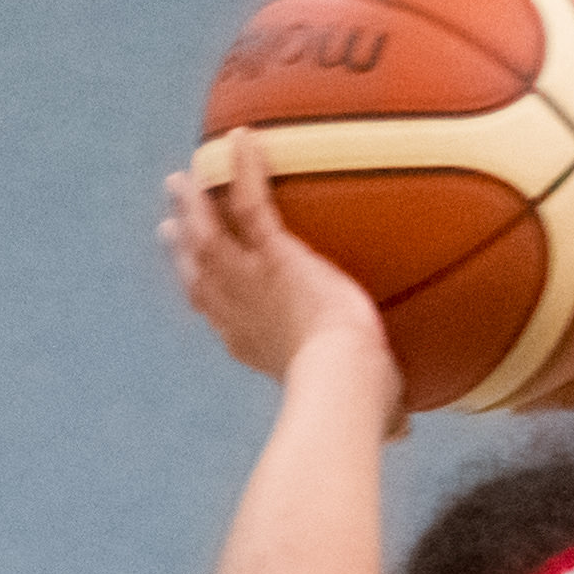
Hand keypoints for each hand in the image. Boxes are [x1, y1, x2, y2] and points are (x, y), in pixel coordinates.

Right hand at [163, 133, 397, 412]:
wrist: (344, 380)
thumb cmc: (358, 403)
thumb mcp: (368, 410)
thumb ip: (382, 417)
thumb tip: (402, 435)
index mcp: (251, 344)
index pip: (219, 315)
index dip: (203, 295)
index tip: (194, 280)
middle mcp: (237, 309)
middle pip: (199, 270)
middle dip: (184, 244)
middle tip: (170, 221)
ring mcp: (248, 278)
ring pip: (208, 231)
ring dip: (195, 202)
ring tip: (187, 176)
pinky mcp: (274, 255)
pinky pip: (251, 201)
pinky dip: (245, 169)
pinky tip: (245, 137)